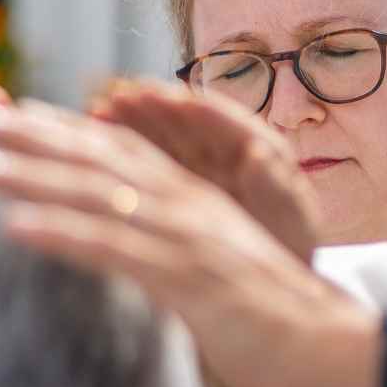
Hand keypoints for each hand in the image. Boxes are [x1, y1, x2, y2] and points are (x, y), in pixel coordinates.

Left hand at [0, 97, 376, 386]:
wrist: (337, 352)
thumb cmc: (272, 325)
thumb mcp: (210, 276)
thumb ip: (168, 257)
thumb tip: (124, 257)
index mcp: (192, 202)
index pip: (116, 152)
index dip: (59, 129)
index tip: (4, 113)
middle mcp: (188, 206)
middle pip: (95, 158)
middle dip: (27, 136)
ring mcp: (189, 238)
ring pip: (95, 194)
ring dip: (27, 176)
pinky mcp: (191, 278)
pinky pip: (115, 250)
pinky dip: (62, 234)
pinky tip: (14, 227)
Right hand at [95, 78, 318, 262]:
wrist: (270, 290)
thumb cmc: (286, 256)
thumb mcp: (290, 227)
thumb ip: (276, 192)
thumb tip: (259, 155)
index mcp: (262, 152)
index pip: (227, 123)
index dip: (196, 110)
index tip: (168, 99)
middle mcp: (226, 153)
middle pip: (187, 122)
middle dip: (153, 108)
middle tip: (119, 96)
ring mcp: (197, 167)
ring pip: (161, 136)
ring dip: (130, 121)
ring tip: (98, 111)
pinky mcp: (174, 184)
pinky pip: (145, 159)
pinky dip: (121, 147)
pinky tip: (97, 138)